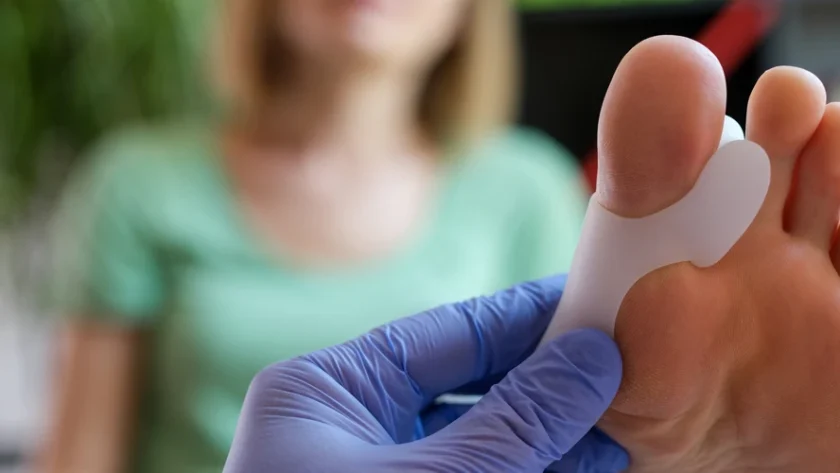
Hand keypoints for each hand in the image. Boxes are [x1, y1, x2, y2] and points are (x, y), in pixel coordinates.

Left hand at [223, 276, 627, 472]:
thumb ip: (516, 421)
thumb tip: (593, 356)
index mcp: (326, 392)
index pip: (446, 333)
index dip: (524, 315)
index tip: (592, 299)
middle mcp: (348, 427)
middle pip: (468, 383)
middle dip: (547, 378)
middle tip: (625, 359)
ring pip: (481, 438)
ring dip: (551, 434)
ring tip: (625, 418)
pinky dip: (533, 472)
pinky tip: (592, 464)